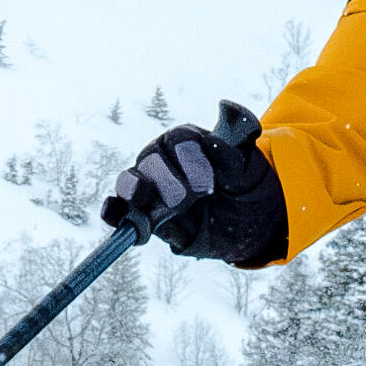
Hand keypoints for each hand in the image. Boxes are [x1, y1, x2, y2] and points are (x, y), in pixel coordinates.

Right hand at [104, 105, 289, 269]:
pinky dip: (114, 212)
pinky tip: (115, 215)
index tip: (209, 183)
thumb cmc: (248, 188)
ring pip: (131, 182)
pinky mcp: (145, 217)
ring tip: (142, 196)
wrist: (251, 225)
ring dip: (133, 188)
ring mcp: (153, 189)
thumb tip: (212, 142)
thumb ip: (233, 156)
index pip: (178, 140)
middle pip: (151, 160)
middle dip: (167, 178)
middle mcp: (166, 162)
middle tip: (190, 198)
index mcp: (190, 142)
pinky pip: (121, 211)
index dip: (189, 158)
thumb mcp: (250, 172)